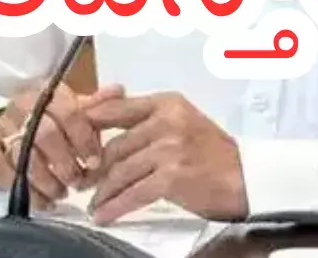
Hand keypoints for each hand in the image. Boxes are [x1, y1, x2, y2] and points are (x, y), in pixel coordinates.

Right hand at [0, 82, 123, 208]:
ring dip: (47, 181)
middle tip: (80, 181)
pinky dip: (29, 192)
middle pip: (44, 136)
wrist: (1, 120)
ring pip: (24, 158)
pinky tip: (45, 201)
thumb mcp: (69, 105)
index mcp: (44, 94)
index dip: (84, 139)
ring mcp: (1, 131)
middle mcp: (20, 109)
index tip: (95, 161)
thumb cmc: (44, 116)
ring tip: (63, 192)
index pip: (68, 112)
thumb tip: (118, 91)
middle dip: (66, 163)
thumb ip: (94, 104)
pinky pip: (7, 176)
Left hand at [83, 92, 248, 224]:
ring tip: (94, 204)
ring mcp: (169, 149)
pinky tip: (104, 216)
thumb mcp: (180, 122)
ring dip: (102, 192)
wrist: (244, 178)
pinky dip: (114, 207)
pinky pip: (132, 194)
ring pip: (119, 171)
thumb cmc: (210, 152)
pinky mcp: (171, 177)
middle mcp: (167, 120)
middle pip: (113, 146)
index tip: (73, 144)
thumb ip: (145, 120)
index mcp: (167, 102)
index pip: (114, 109)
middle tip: (84, 183)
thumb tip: (96, 120)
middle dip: (95, 169)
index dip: (88, 127)